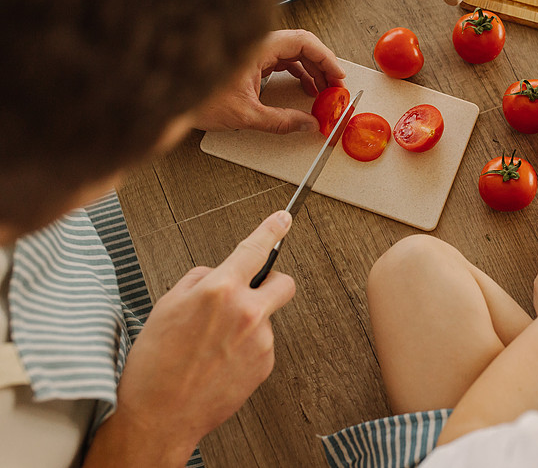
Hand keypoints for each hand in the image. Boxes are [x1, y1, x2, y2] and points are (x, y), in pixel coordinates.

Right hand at [91, 211, 295, 464]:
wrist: (159, 417)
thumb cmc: (155, 364)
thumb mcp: (166, 306)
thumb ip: (200, 281)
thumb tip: (217, 274)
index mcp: (219, 291)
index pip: (255, 249)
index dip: (272, 229)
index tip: (283, 219)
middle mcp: (246, 312)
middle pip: (284, 283)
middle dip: (271, 283)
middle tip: (250, 293)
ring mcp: (260, 340)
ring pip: (266, 317)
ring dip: (249, 322)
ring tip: (213, 344)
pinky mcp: (265, 364)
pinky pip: (262, 344)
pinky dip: (247, 347)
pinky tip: (220, 361)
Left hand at [195, 29, 346, 133]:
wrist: (168, 98)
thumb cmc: (196, 98)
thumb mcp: (246, 115)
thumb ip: (281, 121)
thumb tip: (307, 125)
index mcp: (256, 48)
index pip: (303, 42)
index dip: (326, 58)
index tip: (338, 76)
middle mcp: (256, 45)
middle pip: (302, 47)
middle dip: (323, 67)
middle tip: (337, 88)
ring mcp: (253, 52)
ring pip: (293, 55)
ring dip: (312, 72)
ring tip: (325, 92)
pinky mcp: (249, 62)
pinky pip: (282, 62)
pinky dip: (298, 74)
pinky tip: (306, 89)